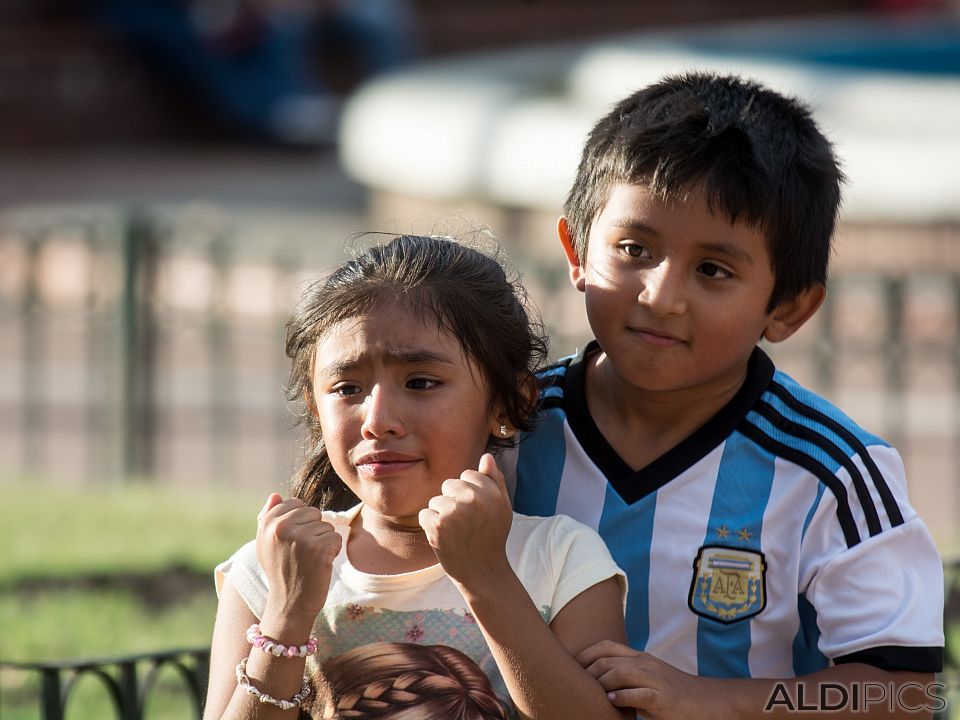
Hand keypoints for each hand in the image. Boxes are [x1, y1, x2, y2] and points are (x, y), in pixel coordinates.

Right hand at [256, 493, 341, 623]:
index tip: (292, 543)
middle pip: (313, 512)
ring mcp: (300, 538)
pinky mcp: (318, 549)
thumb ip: (268, 518)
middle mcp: (281, 528)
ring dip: (323, 542)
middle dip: (313, 530)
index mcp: (267, 524)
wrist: (289, 604)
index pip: (295, 503)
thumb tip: (276, 495)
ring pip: (326, 525)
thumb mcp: (266, 544)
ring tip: (309, 560)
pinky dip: (333, 551)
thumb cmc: (280, 571)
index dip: (300, 522)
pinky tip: (320, 565)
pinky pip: (336, 538)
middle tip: (302, 553)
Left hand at [418, 453, 512, 587]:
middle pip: (449, 485)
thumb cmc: (492, 537)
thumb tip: (486, 456)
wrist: (482, 572)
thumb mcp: (501, 507)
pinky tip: (445, 539)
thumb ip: (495, 480)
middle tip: (465, 524)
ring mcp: (454, 512)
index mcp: (491, 492)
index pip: (468, 475)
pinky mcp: (437, 525)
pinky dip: (430, 526)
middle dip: (453, 502)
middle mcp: (473, 499)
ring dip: (441, 515)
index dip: (469, 494)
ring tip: (456, 533)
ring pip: (436, 500)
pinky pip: (425, 514)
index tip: (477, 513)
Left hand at [579, 640, 708, 719]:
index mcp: (641, 657)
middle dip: (587, 671)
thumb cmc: (674, 694)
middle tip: (575, 685)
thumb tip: (598, 685)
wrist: (709, 702)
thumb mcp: (649, 678)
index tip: (570, 666)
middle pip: (608, 660)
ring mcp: (656, 679)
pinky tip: (611, 701)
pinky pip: (639, 694)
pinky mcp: (664, 698)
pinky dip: (622, 697)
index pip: (606, 646)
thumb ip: (627, 677)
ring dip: (601, 683)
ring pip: (620, 673)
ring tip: (591, 694)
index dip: (585, 654)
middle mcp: (646, 663)